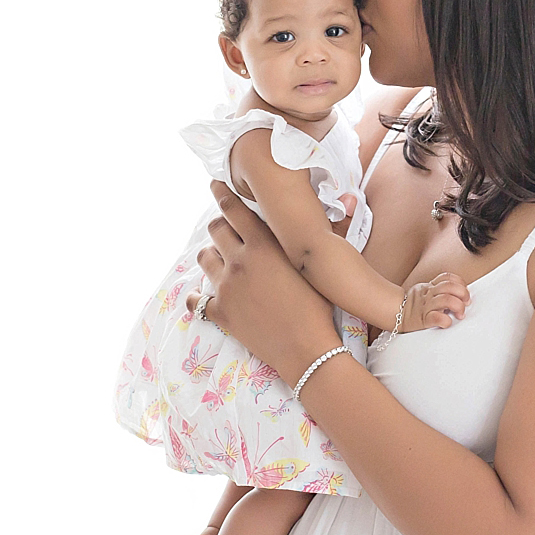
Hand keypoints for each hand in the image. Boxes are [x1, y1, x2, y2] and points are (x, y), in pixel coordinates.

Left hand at [186, 181, 338, 381]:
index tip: (215, 185)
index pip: (233, 209)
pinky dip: (198, 295)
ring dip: (211, 255)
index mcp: (262, 246)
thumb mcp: (313, 266)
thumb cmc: (319, 306)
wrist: (307, 349)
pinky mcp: (219, 313)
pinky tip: (205, 295)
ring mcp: (225, 287)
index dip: (222, 193)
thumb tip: (339, 202)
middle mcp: (239, 261)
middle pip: (215, 229)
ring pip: (204, 258)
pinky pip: (196, 298)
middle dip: (220, 225)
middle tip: (227, 229)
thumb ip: (306, 236)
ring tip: (222, 261)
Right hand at [401, 273, 471, 331]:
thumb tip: (458, 295)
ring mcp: (426, 306)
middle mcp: (429, 294)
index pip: (448, 277)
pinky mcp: (423, 320)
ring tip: (460, 314)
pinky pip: (437, 317)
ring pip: (447, 300)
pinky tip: (447, 322)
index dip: (460, 283)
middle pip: (450, 286)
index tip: (464, 293)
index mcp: (430, 287)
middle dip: (463, 294)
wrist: (394, 314)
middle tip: (466, 303)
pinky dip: (445, 320)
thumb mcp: (423, 291)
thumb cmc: (412, 306)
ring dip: (458, 306)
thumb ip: (438, 290)